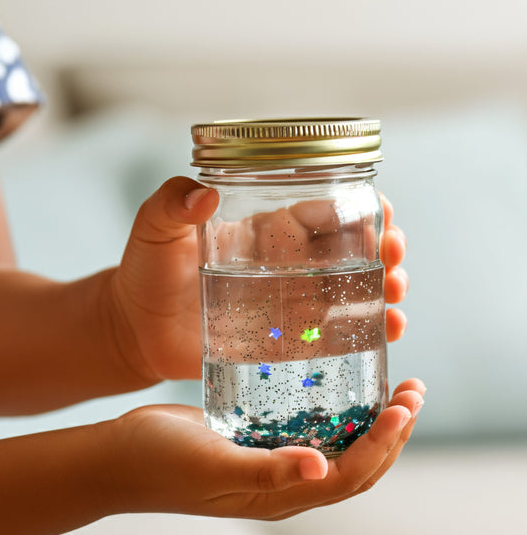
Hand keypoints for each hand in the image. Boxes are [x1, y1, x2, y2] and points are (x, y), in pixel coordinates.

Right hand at [103, 379, 424, 518]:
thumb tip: (320, 469)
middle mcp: (284, 484)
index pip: (349, 475)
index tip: (405, 407)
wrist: (120, 457)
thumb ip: (265, 471)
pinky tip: (343, 389)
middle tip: (413, 393)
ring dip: (372, 424)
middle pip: (356, 466)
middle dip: (392, 434)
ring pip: (339, 448)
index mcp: (278, 497)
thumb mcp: (211, 464)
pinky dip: (338, 414)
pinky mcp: (259, 440)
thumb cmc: (159, 463)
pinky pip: (310, 431)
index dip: (383, 445)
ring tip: (395, 392)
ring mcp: (272, 463)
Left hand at [106, 178, 407, 383]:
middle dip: (383, 249)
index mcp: (264, 229)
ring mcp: (289, 303)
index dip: (356, 209)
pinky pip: (333, 334)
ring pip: (351, 291)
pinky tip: (389, 332)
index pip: (321, 211)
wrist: (136, 330)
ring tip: (398, 297)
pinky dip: (366, 331)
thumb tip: (201, 194)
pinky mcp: (285, 340)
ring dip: (384, 290)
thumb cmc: (145, 272)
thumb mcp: (155, 230)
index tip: (385, 212)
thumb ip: (170, 206)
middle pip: (348, 251)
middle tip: (396, 256)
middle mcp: (285, 264)